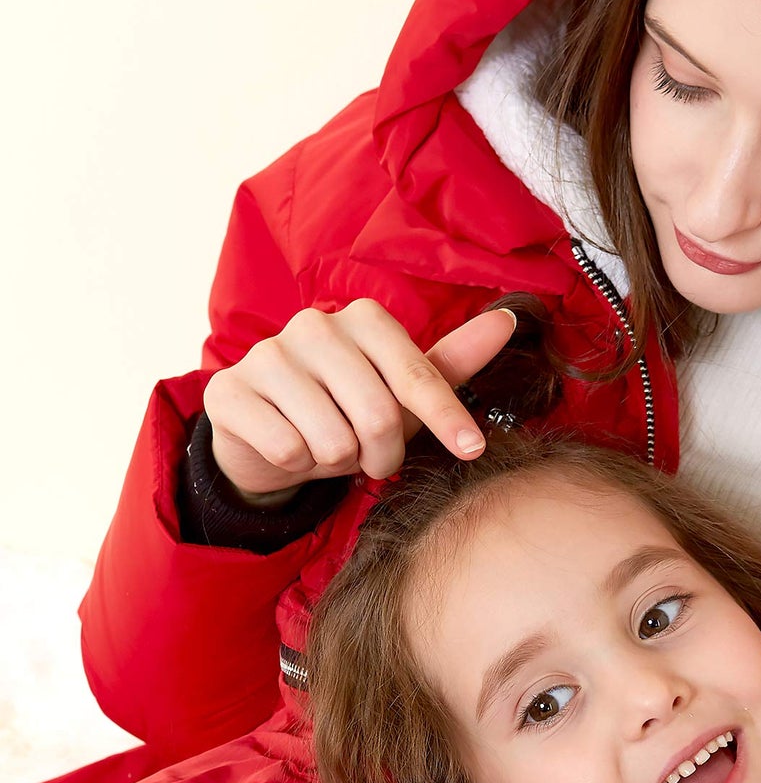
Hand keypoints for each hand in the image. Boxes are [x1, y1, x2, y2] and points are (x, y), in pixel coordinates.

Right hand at [204, 300, 517, 503]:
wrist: (268, 436)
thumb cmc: (345, 410)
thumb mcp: (403, 392)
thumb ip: (454, 361)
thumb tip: (509, 321)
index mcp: (363, 318)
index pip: (417, 375)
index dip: (446, 418)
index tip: (471, 449)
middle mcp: (313, 325)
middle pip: (377, 416)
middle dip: (382, 455)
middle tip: (371, 458)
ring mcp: (266, 354)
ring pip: (332, 439)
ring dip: (338, 462)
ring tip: (327, 447)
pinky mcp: (229, 390)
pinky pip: (287, 449)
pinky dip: (296, 464)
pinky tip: (288, 445)